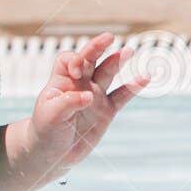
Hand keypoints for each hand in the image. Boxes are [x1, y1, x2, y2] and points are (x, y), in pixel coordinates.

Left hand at [24, 32, 146, 174]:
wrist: (52, 152)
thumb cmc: (45, 130)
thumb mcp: (49, 116)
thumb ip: (67, 103)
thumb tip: (89, 96)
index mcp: (61, 82)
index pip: (69, 60)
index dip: (75, 60)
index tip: (78, 71)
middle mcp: (79, 85)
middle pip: (90, 60)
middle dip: (97, 48)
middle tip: (108, 38)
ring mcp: (95, 96)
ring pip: (107, 73)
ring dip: (117, 61)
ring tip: (127, 51)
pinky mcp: (107, 110)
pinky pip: (122, 96)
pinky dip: (134, 87)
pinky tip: (146, 77)